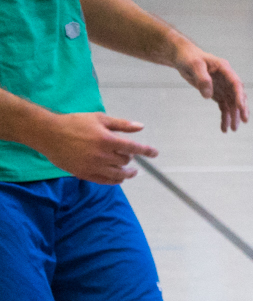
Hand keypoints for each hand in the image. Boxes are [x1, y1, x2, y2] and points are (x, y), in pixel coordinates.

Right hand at [40, 112, 156, 182]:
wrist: (49, 134)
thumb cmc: (75, 123)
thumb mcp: (99, 118)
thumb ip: (121, 124)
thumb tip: (140, 127)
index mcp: (107, 140)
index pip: (134, 148)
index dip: (147, 151)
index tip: (155, 153)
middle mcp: (102, 155)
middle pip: (125, 161)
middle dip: (129, 158)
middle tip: (127, 154)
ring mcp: (93, 166)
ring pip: (118, 174)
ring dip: (127, 173)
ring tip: (131, 172)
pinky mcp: (83, 174)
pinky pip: (104, 181)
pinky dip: (114, 181)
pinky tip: (118, 179)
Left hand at [175, 45, 248, 131]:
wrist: (183, 58)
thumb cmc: (189, 58)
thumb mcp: (194, 65)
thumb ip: (202, 79)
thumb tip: (207, 96)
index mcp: (225, 69)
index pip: (236, 83)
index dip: (240, 96)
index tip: (241, 108)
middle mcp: (227, 79)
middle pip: (238, 95)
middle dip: (241, 109)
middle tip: (243, 121)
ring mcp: (223, 87)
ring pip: (232, 103)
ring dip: (233, 116)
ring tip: (232, 130)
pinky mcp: (217, 93)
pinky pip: (223, 107)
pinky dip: (225, 117)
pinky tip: (224, 128)